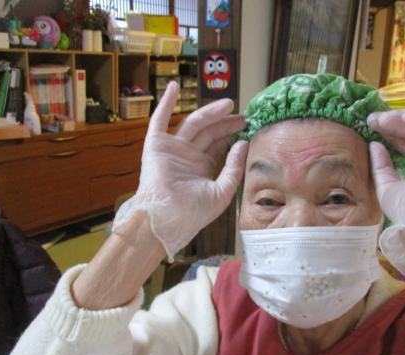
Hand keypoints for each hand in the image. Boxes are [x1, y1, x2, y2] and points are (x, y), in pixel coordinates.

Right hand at [112, 82, 247, 260]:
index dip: (232, 134)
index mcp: (201, 168)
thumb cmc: (194, 212)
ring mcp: (172, 149)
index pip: (219, 145)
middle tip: (244, 115)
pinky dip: (166, 102)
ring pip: (194, 124)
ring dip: (210, 112)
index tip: (248, 126)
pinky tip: (174, 86)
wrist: (168, 218)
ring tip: (228, 103)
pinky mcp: (156, 145)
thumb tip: (243, 144)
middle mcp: (187, 156)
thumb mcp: (223, 190)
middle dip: (226, 123)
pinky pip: (159, 120)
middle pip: (209, 133)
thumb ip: (234, 167)